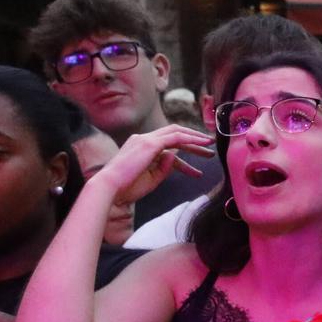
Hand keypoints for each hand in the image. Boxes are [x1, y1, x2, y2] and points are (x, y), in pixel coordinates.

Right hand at [93, 124, 214, 207]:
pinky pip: (175, 138)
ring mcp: (145, 140)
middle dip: (193, 140)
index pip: (167, 144)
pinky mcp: (150, 144)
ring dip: (195, 139)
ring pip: (176, 133)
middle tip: (209, 149)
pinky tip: (202, 144)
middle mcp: (142, 139)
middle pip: (174, 134)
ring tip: (210, 148)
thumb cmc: (128, 188)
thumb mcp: (152, 178)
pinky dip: (190, 139)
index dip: (185, 150)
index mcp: (140, 147)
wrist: (111, 188)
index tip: (199, 159)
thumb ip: (165, 167)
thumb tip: (175, 156)